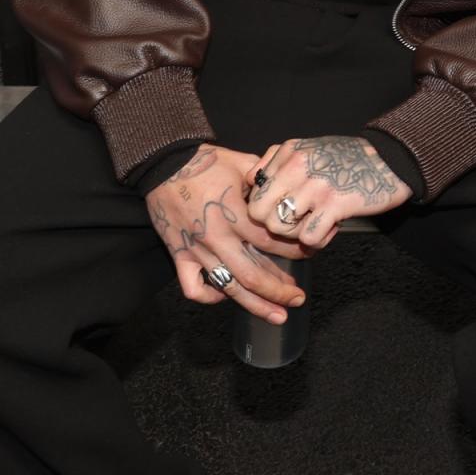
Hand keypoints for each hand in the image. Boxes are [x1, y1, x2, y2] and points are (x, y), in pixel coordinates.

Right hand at [145, 144, 307, 323]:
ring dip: (255, 304)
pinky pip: (194, 288)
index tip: (310, 254)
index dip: (294, 251)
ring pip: (229, 288)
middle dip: (279, 291)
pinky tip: (226, 296)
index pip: (271, 242)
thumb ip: (266, 177)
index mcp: (235, 214)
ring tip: (277, 316)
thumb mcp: (242, 162)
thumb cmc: (205, 161)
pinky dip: (210, 297)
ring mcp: (198, 250)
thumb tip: (288, 185)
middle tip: (298, 299)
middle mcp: (218, 238)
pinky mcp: (180, 255)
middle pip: (253, 276)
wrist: (164, 164)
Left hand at [246, 136, 411, 249]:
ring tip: (315, 224)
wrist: (390, 160)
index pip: (255, 190)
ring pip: (280, 227)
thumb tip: (253, 181)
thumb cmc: (348, 158)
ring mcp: (315, 186)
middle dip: (274, 224)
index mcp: (289, 152)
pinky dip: (319, 240)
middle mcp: (298, 166)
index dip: (265, 207)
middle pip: (259, 212)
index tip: (282, 210)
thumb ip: (278, 160)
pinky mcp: (334, 205)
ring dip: (296, 234)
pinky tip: (332, 226)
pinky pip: (309, 238)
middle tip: (295, 223)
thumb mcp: (308, 148)